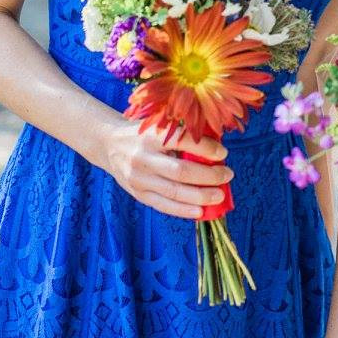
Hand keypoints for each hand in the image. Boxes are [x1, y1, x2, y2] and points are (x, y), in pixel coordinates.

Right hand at [103, 122, 232, 218]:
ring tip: (219, 195)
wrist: (109, 144)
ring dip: (201, 196)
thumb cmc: (143, 134)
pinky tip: (201, 211)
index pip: (182, 141)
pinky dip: (184, 210)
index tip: (223, 153)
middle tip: (227, 174)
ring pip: (174, 192)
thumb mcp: (159, 125)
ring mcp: (139, 178)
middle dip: (209, 176)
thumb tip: (217, 147)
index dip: (206, 148)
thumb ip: (183, 134)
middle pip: (181, 171)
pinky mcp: (138, 194)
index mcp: (151, 135)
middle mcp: (143, 157)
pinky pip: (164, 205)